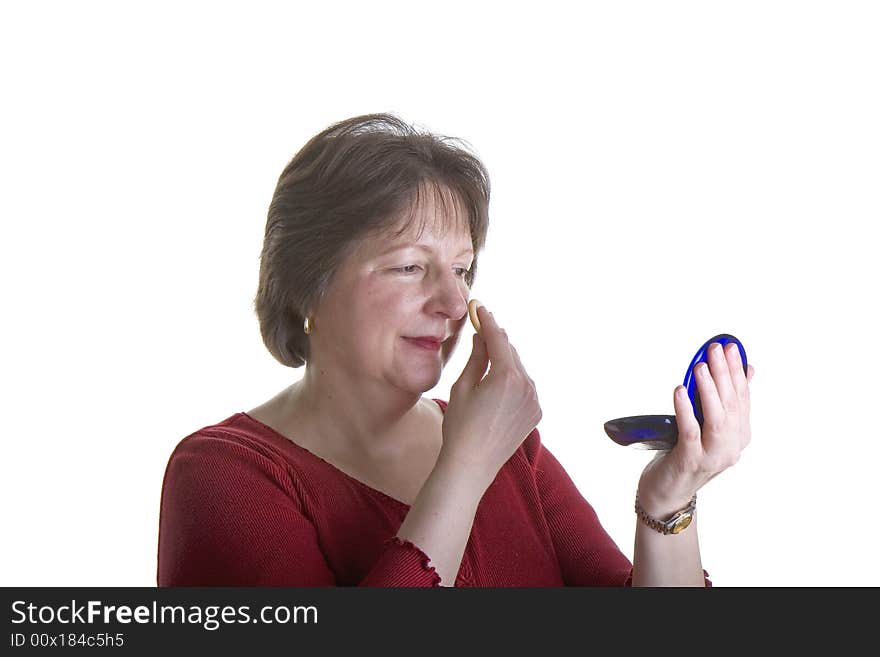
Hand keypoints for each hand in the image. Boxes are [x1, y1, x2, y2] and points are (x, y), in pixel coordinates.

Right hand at [439, 305, 541, 488]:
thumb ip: (476, 358)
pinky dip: (513, 381)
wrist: (471, 465)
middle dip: (497, 341)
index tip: (481, 308)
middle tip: (482, 328)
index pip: (498, 339)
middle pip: (511, 352)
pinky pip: (525, 388)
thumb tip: (481, 338)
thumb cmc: (460, 426)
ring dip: (506, 361)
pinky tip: (497, 385)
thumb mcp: (462, 387)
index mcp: (506, 376)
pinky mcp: (536, 413)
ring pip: (520, 370)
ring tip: (488, 358)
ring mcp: (534, 400)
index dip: (488, 321)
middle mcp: (526, 386)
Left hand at [637, 341, 755, 513]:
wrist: (667, 493)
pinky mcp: (690, 461)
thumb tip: (745, 370)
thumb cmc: (686, 454)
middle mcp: (731, 447)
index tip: (731, 348)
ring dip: (709, 390)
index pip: (743, 398)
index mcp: (740, 437)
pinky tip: (679, 390)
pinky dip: (685, 409)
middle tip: (715, 349)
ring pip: (717, 419)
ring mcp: (712, 456)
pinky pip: (689, 432)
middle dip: (725, 374)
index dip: (738, 372)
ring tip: (700, 366)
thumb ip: (724, 402)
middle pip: (731, 405)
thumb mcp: (708, 427)